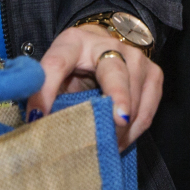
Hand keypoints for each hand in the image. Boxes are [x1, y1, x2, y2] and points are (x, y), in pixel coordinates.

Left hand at [31, 24, 161, 148]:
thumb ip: (45, 90)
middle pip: (113, 72)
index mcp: (74, 43)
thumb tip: (35, 121)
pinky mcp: (154, 73)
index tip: (37, 115)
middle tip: (117, 120)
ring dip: (122, 127)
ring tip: (105, 147)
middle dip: (117, 96)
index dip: (46, 89)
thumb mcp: (56, 72)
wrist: (105, 45)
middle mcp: (109, 45)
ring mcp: (136, 58)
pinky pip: (148, 109)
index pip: (57, 62)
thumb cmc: (76, 64)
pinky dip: (135, 130)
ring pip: (136, 95)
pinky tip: (120, 142)